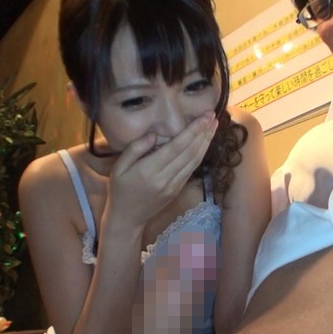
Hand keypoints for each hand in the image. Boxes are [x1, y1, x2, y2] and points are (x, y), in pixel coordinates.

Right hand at [105, 111, 217, 230]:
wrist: (127, 218)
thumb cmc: (120, 189)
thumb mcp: (119, 167)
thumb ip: (135, 148)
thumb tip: (155, 135)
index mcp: (148, 170)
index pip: (176, 146)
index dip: (192, 130)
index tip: (204, 117)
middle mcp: (164, 178)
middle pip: (189, 152)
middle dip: (203, 132)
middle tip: (213, 115)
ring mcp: (173, 186)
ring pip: (195, 161)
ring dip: (206, 142)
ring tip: (214, 125)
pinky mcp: (178, 190)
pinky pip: (192, 169)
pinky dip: (201, 154)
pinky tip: (205, 142)